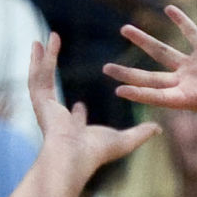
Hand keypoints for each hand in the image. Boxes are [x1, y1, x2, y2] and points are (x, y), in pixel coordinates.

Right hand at [31, 33, 158, 178]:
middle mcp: (56, 118)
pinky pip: (38, 75)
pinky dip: (39, 60)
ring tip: (42, 40)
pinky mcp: (39, 101)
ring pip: (40, 78)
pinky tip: (40, 44)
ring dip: (41, 59)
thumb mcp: (124, 140)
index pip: (74, 120)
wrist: (73, 156)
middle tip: (54, 60)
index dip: (78, 114)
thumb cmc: (96, 152)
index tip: (80, 106)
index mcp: (73, 130)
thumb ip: (141, 132)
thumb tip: (158, 129)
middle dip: (52, 74)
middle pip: (52, 90)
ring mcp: (45, 109)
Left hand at [106, 7, 196, 123]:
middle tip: (105, 68)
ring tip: (125, 28)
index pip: (159, 96)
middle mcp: (187, 83)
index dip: (138, 94)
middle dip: (129, 73)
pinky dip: (182, 22)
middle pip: (151, 77)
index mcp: (190, 98)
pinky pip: (192, 35)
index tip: (118, 90)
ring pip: (164, 52)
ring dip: (145, 41)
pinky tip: (169, 9)